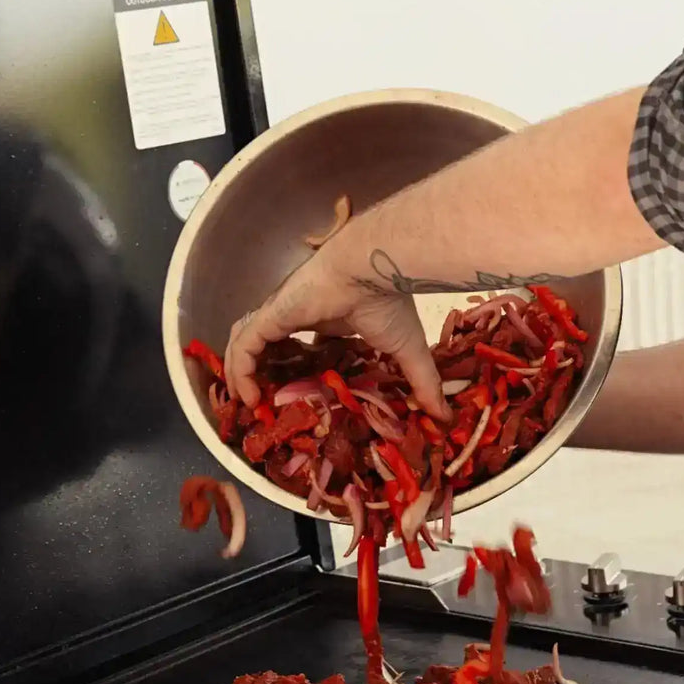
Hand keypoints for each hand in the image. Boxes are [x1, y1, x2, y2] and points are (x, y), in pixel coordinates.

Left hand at [223, 246, 450, 419]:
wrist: (373, 267)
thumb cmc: (388, 301)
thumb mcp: (406, 349)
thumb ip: (421, 382)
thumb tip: (443, 415)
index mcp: (328, 319)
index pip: (303, 344)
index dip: (297, 368)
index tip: (300, 395)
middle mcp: (299, 315)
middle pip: (269, 345)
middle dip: (262, 372)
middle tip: (264, 402)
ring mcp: (281, 314)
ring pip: (248, 344)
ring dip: (242, 371)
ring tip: (248, 400)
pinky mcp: (271, 315)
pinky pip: (244, 346)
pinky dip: (240, 369)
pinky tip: (247, 394)